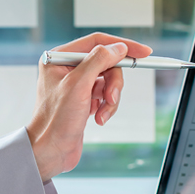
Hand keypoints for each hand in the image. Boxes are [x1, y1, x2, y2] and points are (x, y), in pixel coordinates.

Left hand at [26, 33, 151, 180]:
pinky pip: (105, 96)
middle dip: (113, 82)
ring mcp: (76, 85)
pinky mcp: (83, 100)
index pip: (97, 42)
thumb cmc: (56, 120)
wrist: (50, 151)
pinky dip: (107, 107)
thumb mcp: (78, 84)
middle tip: (112, 97)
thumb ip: (99, 60)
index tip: (143, 52)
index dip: (122, 46)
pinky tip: (99, 118)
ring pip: (108, 81)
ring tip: (103, 113)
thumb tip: (119, 48)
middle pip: (106, 63)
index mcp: (59, 58)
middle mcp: (67, 68)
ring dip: (111, 98)